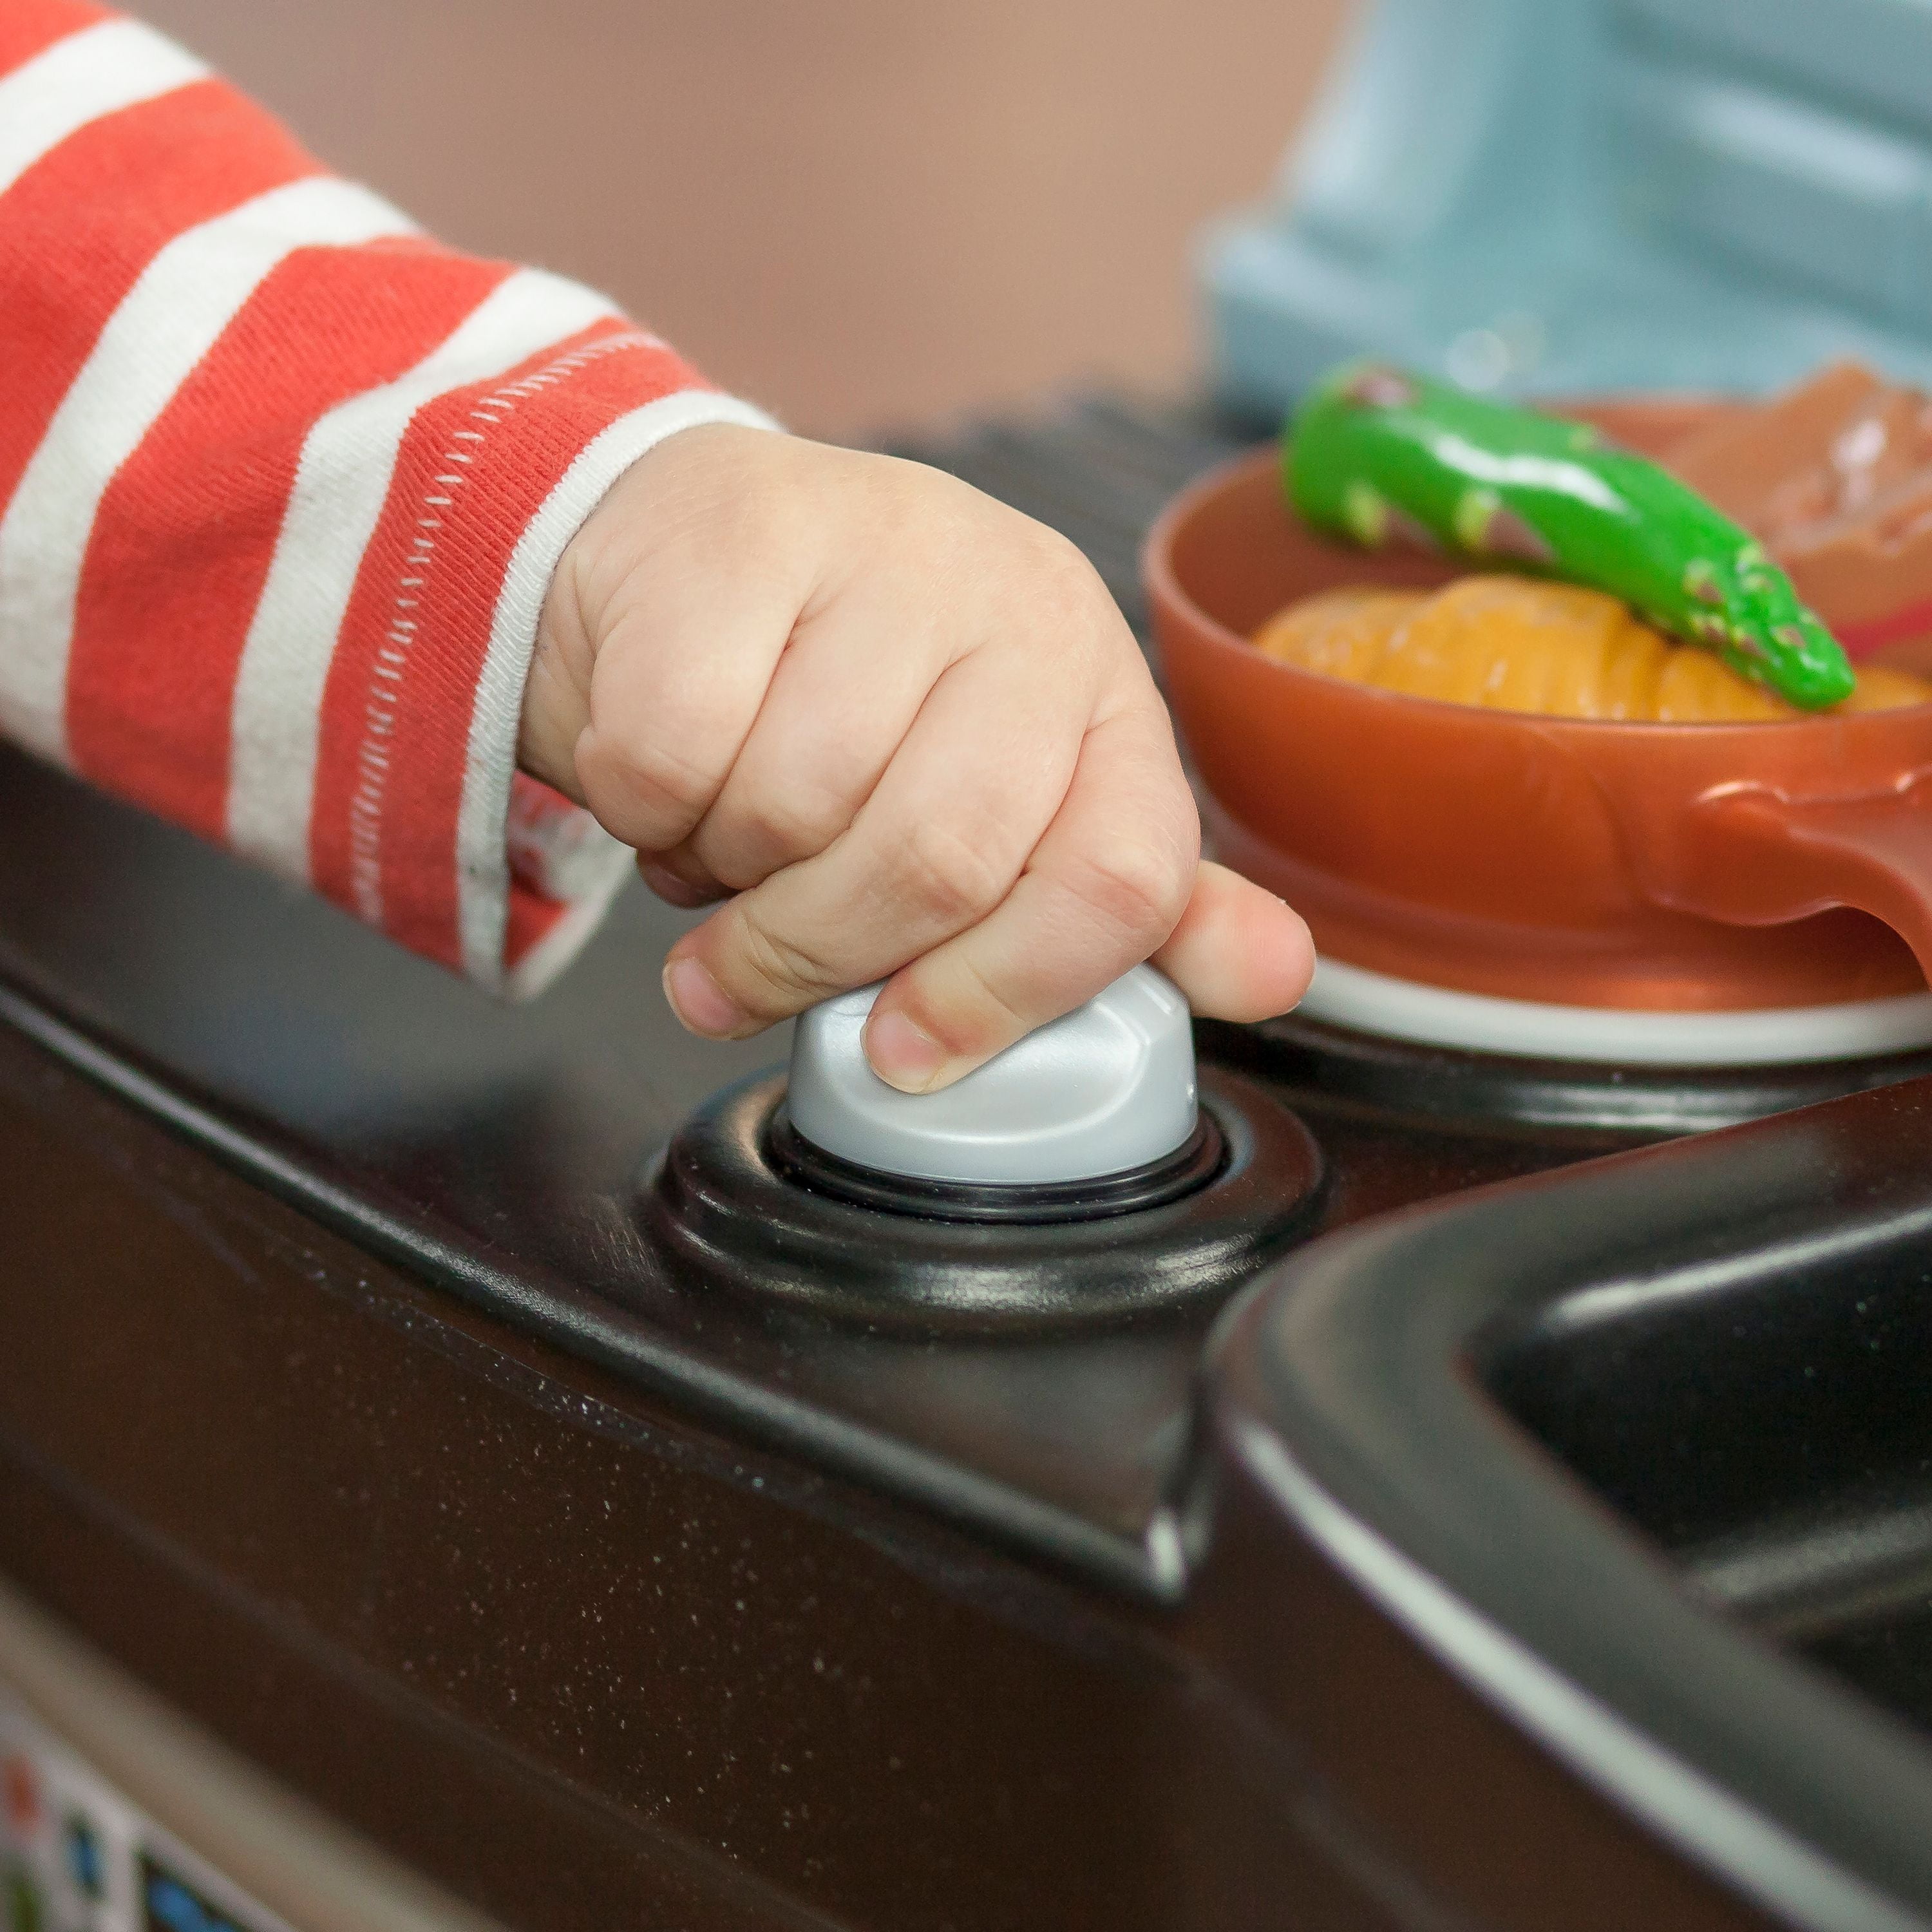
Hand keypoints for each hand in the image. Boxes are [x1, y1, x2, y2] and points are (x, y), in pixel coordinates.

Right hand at [519, 425, 1312, 1091]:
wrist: (694, 547)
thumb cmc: (849, 696)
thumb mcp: (1006, 794)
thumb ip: (1112, 899)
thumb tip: (1279, 976)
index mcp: (1104, 688)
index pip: (1119, 876)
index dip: (1008, 993)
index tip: (906, 1053)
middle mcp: (1022, 605)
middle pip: (941, 863)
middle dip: (817, 953)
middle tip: (745, 971)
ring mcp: (889, 551)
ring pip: (794, 812)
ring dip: (722, 871)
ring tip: (718, 836)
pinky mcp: (743, 534)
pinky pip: (673, 756)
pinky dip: (644, 807)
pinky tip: (665, 775)